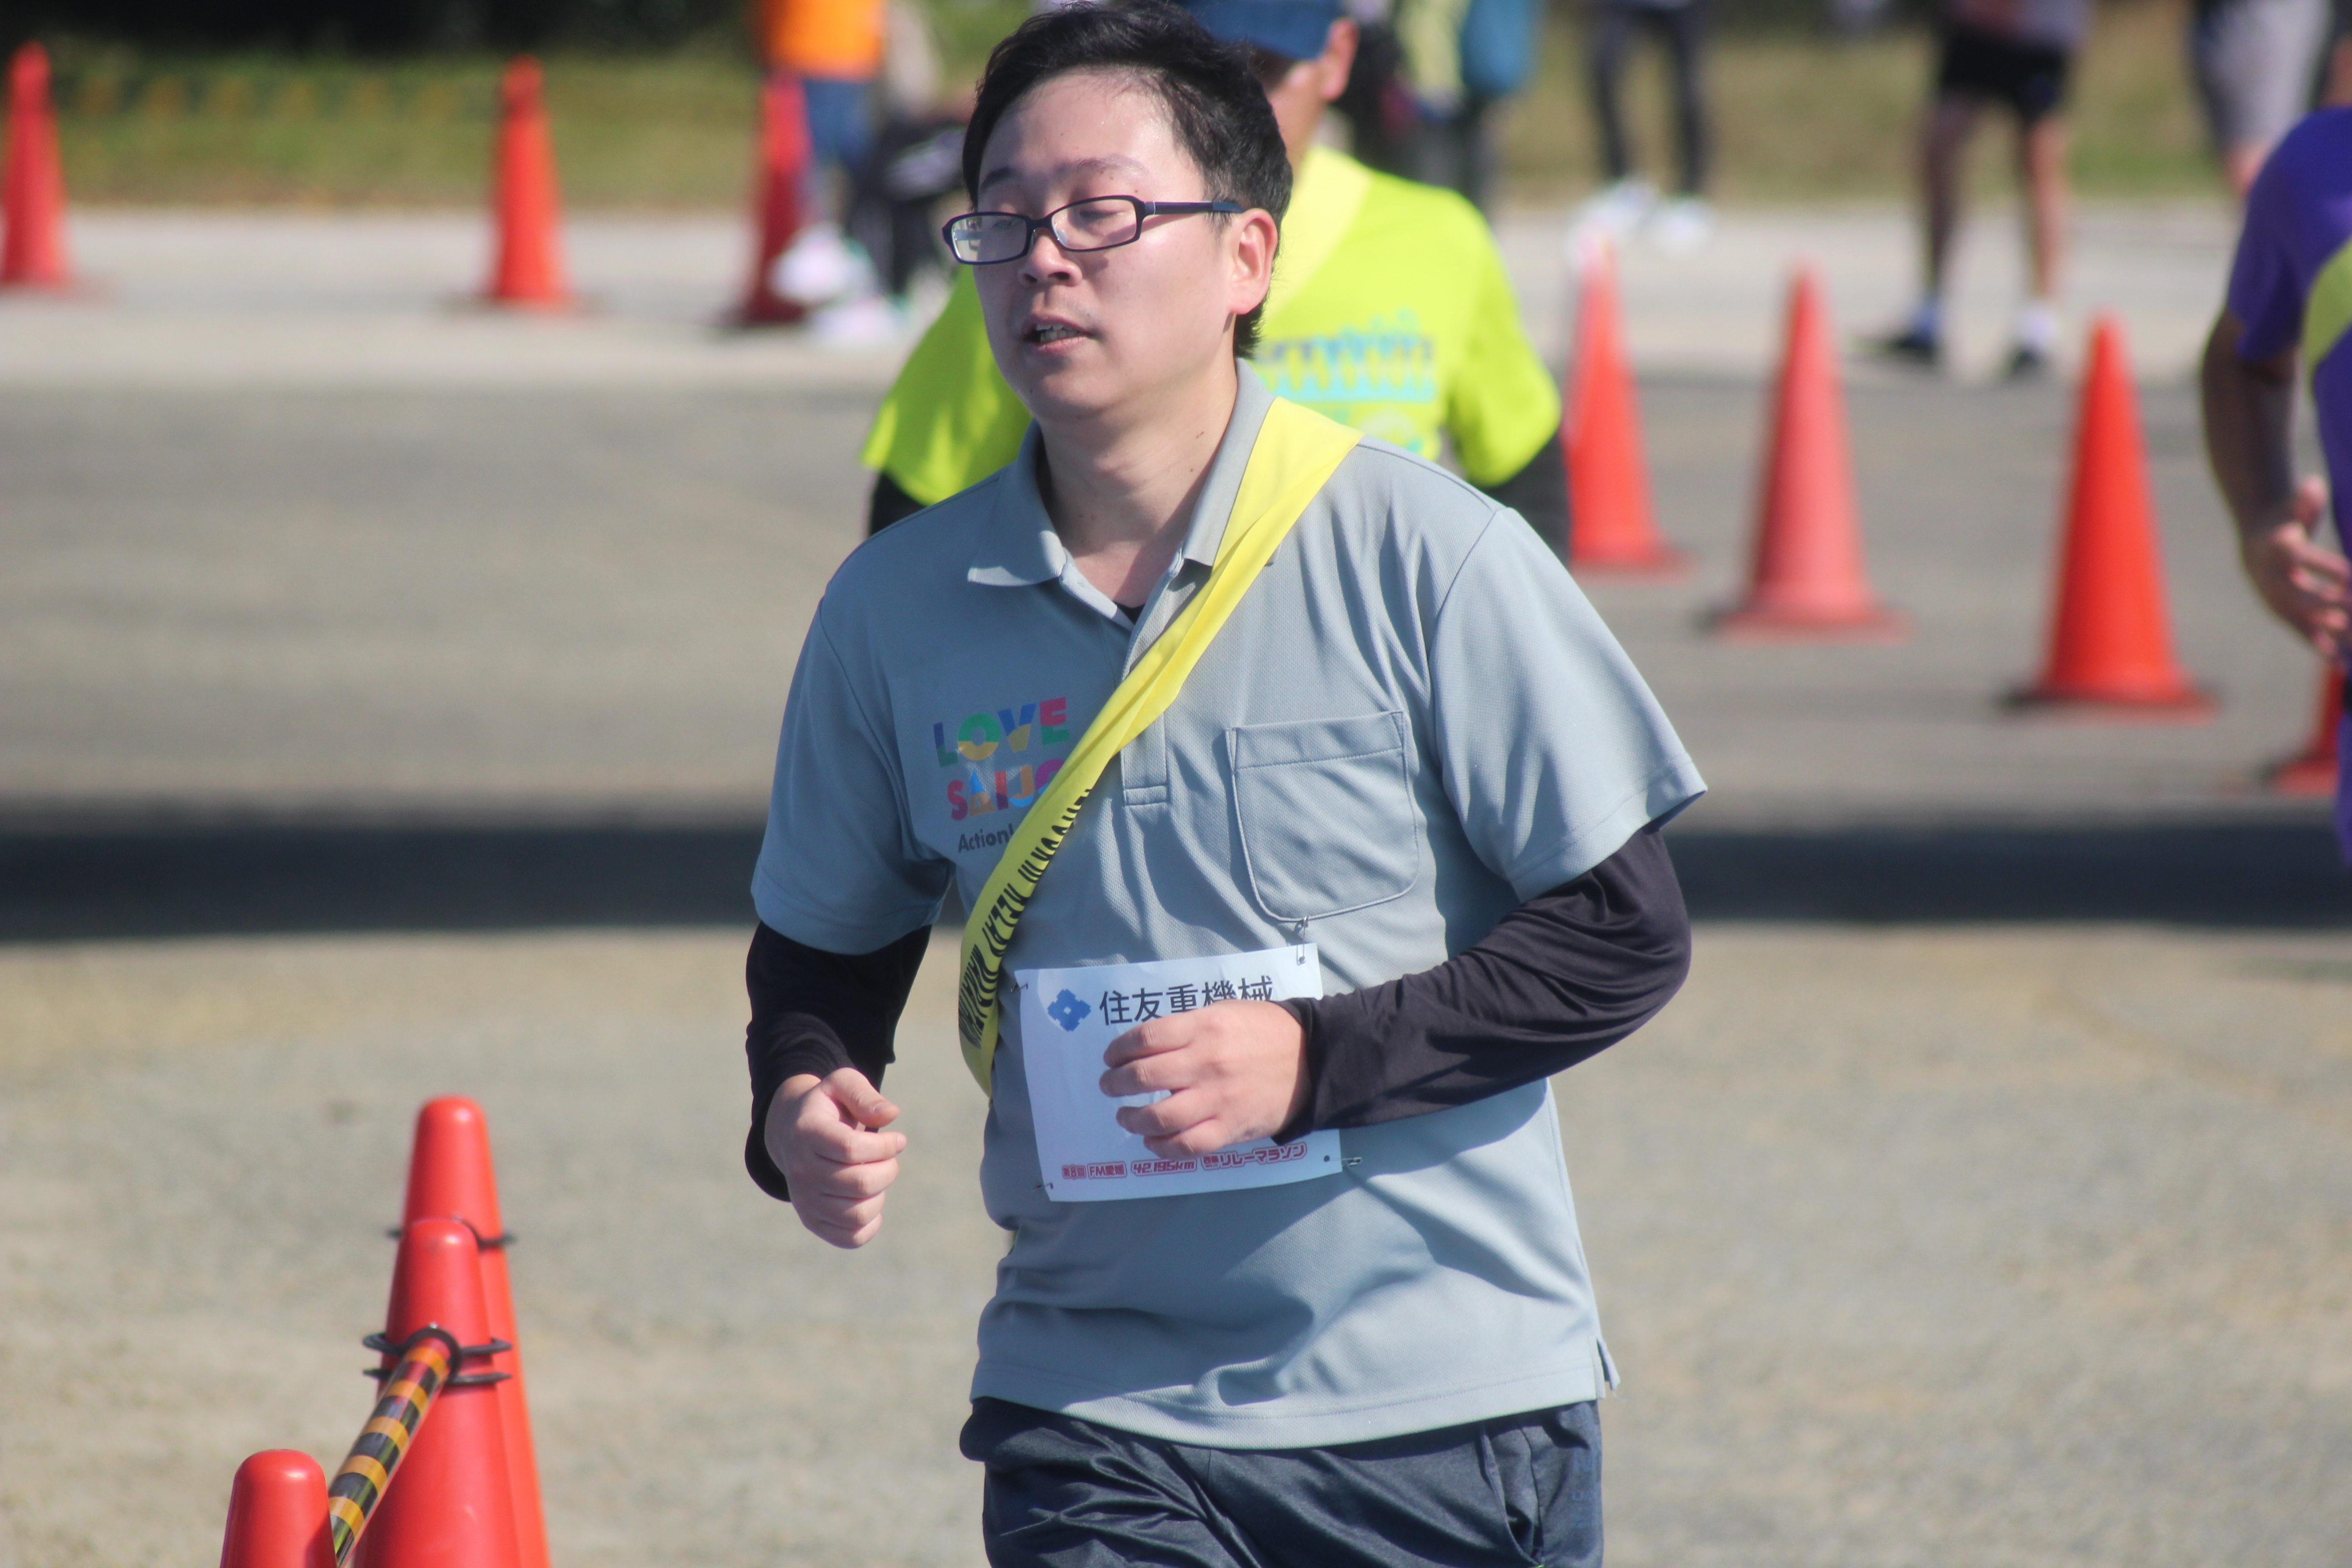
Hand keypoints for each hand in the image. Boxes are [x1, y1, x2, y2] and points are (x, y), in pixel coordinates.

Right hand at [764, 1069, 904, 1247]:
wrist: (791, 1133)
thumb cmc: (827, 1107)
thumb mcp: (841, 1085)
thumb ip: (865, 1095)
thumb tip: (891, 1114)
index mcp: (807, 1133)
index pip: (851, 1149)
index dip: (884, 1146)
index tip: (898, 1139)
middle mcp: (801, 1171)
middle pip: (860, 1183)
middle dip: (888, 1168)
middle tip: (889, 1157)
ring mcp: (805, 1200)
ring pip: (858, 1213)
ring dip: (880, 1194)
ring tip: (876, 1176)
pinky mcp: (813, 1221)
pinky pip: (851, 1237)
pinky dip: (871, 1223)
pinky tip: (870, 1199)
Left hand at [1099, 1000, 1308, 1155]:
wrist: (1312, 1059)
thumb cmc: (1263, 1031)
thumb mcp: (1223, 1012)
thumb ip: (1185, 1027)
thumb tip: (1143, 1046)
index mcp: (1204, 1027)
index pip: (1145, 1039)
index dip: (1118, 1049)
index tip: (1111, 1057)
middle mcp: (1207, 1062)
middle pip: (1143, 1076)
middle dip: (1115, 1083)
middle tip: (1110, 1085)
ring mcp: (1218, 1098)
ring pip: (1159, 1116)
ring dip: (1131, 1118)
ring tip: (1124, 1115)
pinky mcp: (1230, 1127)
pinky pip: (1186, 1145)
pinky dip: (1161, 1146)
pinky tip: (1151, 1140)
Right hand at [2240, 478, 2351, 659]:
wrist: (2256, 543)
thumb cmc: (2283, 518)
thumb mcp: (2293, 505)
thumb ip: (2305, 498)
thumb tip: (2313, 486)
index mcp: (2272, 548)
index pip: (2296, 557)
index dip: (2322, 566)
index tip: (2349, 575)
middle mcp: (2269, 578)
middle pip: (2296, 595)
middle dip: (2326, 606)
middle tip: (2351, 609)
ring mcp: (2274, 598)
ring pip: (2300, 617)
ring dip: (2326, 630)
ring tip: (2349, 645)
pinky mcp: (2283, 611)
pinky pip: (2301, 630)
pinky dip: (2319, 644)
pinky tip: (2340, 660)